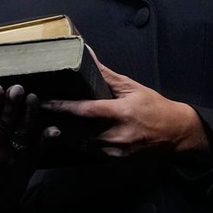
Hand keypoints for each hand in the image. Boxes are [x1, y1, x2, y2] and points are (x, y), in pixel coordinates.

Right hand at [0, 84, 59, 166]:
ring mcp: (13, 157)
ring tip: (33, 97)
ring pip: (22, 133)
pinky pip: (39, 150)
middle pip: (4, 125)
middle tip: (18, 88)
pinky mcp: (29, 163)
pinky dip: (46, 139)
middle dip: (11, 106)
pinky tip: (54, 128)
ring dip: (29, 115)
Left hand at [45, 58, 209, 159]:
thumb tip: (87, 53)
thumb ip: (106, 75)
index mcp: (121, 113)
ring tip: (46, 122)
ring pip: (81, 143)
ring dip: (65, 133)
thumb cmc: (154, 106)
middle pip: (77, 130)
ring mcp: (115, 150)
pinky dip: (78, 142)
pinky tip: (67, 134)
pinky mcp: (115, 159)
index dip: (62, 106)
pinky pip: (90, 151)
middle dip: (57, 121)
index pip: (85, 110)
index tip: (43, 101)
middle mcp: (116, 134)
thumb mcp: (132, 87)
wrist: (176, 134)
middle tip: (36, 112)